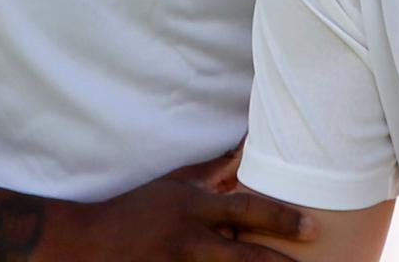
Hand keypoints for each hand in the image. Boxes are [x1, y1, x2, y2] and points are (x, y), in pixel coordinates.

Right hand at [42, 146, 313, 261]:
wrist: (86, 242)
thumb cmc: (136, 209)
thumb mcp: (173, 184)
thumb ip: (211, 170)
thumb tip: (243, 147)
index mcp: (194, 208)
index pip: (247, 210)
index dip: (281, 218)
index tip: (312, 227)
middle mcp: (188, 239)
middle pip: (242, 254)